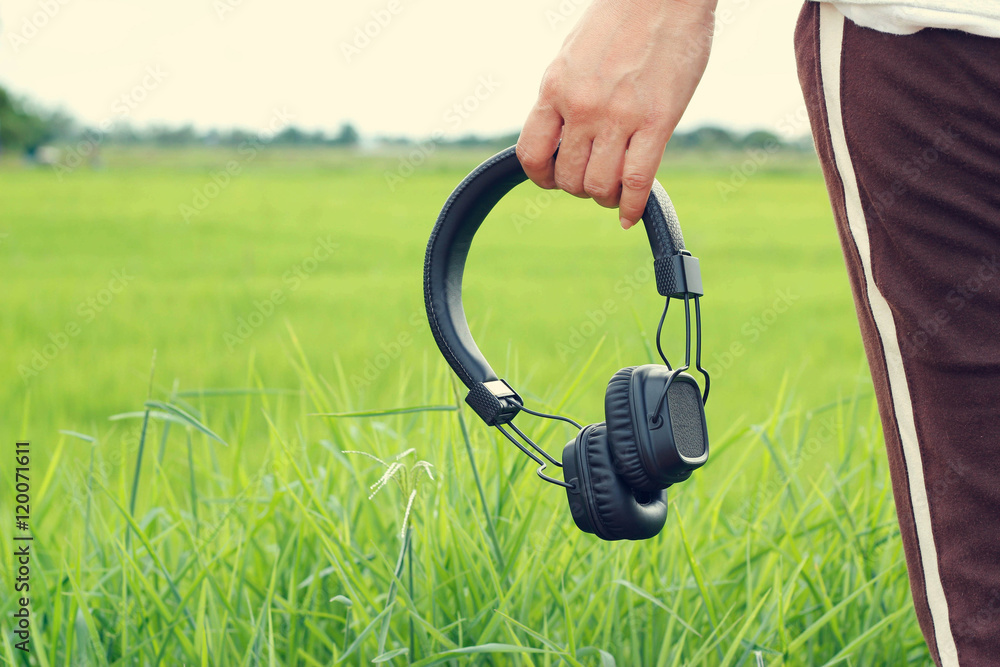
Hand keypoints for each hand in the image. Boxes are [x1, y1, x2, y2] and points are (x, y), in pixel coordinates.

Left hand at [516, 0, 716, 228]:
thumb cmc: (621, 17)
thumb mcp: (574, 54)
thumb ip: (564, 95)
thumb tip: (560, 133)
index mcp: (555, 88)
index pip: (530, 154)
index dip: (541, 177)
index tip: (553, 179)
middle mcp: (581, 106)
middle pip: (567, 177)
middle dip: (578, 188)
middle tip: (593, 181)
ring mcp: (618, 117)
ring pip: (598, 186)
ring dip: (604, 198)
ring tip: (612, 192)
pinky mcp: (657, 122)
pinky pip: (636, 182)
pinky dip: (631, 207)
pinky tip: (630, 216)